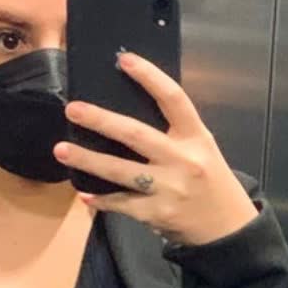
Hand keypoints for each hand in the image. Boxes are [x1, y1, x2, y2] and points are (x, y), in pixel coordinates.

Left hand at [53, 51, 257, 246]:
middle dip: (101, 120)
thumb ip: (173, 131)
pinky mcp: (156, 213)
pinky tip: (84, 194)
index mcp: (195, 136)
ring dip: (87, 159)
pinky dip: (101, 200)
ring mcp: (168, 188)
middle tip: (72, 109)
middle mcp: (182, 159)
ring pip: (120, 171)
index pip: (173, 98)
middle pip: (135, 134)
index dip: (149, 77)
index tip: (123, 60)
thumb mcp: (201, 148)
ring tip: (61, 149)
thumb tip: (129, 112)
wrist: (226, 228)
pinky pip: (121, 204)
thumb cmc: (209, 181)